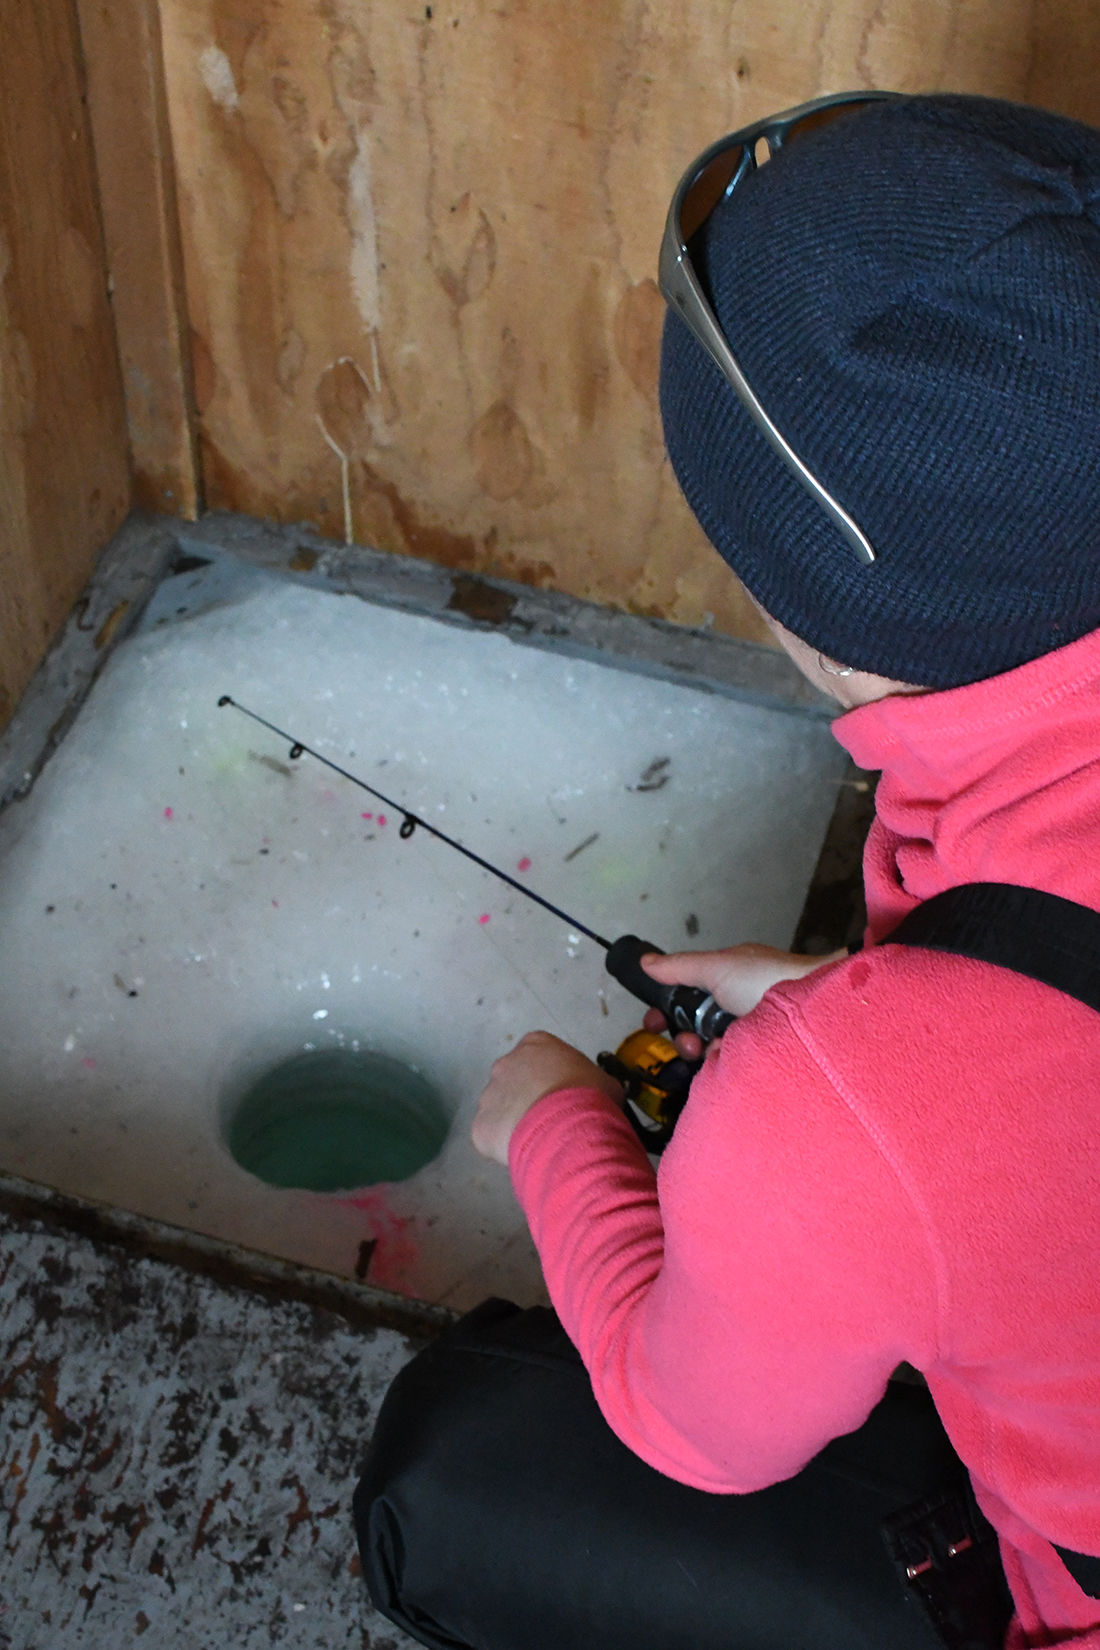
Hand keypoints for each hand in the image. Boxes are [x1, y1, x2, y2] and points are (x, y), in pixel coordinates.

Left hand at [472, 1030, 623, 1165]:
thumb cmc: (589, 1098)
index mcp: (535, 1044)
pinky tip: (526, 1154)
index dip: (549, 1078)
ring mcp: (488, 1095)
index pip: (537, 1056)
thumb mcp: (605, 1082)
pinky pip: (491, 1137)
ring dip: (515, 1123)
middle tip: (549, 1120)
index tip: (561, 1096)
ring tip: (540, 1141)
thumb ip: (591, 1081)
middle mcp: (505, 1064)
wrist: (567, 1130)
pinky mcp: (480, 1126)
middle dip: (527, 1098)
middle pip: (513, 1081)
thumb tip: (594, 1094)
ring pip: (499, 1109)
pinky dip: (504, 1147)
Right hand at [641, 944, 844, 1059]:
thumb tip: (644, 961)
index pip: (686, 994)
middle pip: (695, 1024)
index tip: (651, 1024)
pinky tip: (725, 1060)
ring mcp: (749, 1029)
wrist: (817, 1007)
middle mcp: (736, 1003)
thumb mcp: (717, 967)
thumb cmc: (765, 981)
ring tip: (708, 1051)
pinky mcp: (760, 1053)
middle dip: (682, 1034)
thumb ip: (680, 967)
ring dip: (702, 1049)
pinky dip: (723, 1061)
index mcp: (726, 978)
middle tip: (686, 1044)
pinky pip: (731, 1061)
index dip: (666, 1009)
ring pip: (711, 1045)